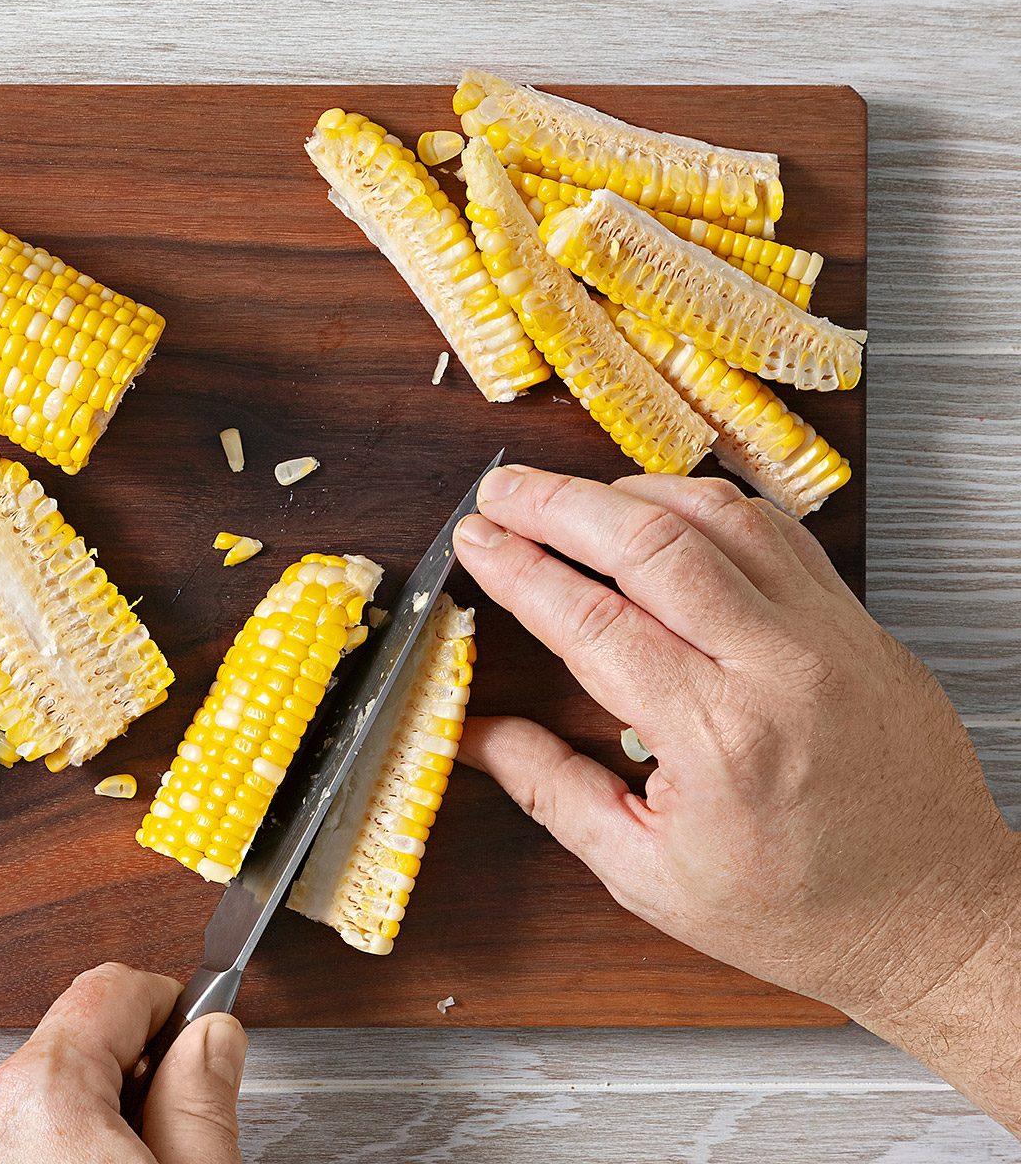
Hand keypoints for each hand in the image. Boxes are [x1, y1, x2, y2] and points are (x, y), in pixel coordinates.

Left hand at [0, 963, 246, 1162]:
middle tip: (166, 1138)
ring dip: (85, 1121)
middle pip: (76, 1044)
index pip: (111, 988)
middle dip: (127, 1078)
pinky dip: (47, 1151)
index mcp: (42, 1096)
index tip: (197, 1029)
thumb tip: (212, 1038)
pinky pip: (8, 1136)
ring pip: (42, 1094)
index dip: (169, 1005)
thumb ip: (200, 1105)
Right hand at [452, 466, 1019, 1125]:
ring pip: (720, 516)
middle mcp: (778, 669)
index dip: (519, 569)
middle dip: (558, 504)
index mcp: (717, 737)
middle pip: (651, 541)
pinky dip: (710, 508)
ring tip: (571, 496)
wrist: (934, 920)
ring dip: (631, 491)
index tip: (475, 541)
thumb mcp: (649, 875)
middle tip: (501, 490)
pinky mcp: (858, 625)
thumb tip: (478, 738)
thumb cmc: (801, 911)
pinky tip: (665, 512)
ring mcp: (828, 636)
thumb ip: (555, 792)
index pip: (592, 620)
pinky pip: (779, 533)